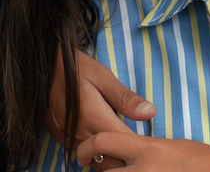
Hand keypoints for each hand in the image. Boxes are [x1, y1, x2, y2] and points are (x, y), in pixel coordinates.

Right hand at [46, 50, 156, 169]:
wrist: (39, 67)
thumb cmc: (75, 68)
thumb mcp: (103, 76)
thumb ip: (125, 98)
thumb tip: (150, 112)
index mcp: (93, 115)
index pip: (122, 142)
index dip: (138, 143)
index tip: (149, 140)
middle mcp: (78, 131)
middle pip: (108, 157)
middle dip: (125, 154)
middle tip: (138, 145)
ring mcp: (66, 137)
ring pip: (93, 160)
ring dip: (110, 155)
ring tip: (123, 146)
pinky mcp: (59, 137)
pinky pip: (80, 153)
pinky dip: (95, 153)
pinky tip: (104, 143)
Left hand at [77, 133, 209, 170]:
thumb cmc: (205, 160)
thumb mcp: (173, 146)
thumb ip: (146, 149)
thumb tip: (128, 153)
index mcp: (149, 149)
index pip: (104, 141)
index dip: (85, 147)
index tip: (81, 153)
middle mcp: (144, 171)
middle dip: (101, 170)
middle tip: (104, 168)